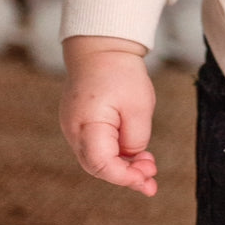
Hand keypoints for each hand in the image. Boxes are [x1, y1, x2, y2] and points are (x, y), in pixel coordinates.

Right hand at [60, 36, 158, 195]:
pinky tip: (133, 152)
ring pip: (96, 158)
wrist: (101, 44)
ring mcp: (72, 126)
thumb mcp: (139, 106)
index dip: (125, 177)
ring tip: (148, 164)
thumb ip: (136, 139)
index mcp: (86, 124)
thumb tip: (132, 158)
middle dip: (126, 175)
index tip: (147, 180)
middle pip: (97, 166)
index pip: (102, 165)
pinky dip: (113, 152)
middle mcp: (73, 130)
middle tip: (152, 175)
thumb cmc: (120, 71)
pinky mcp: (78, 121)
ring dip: (121, 165)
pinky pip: (94, 145)